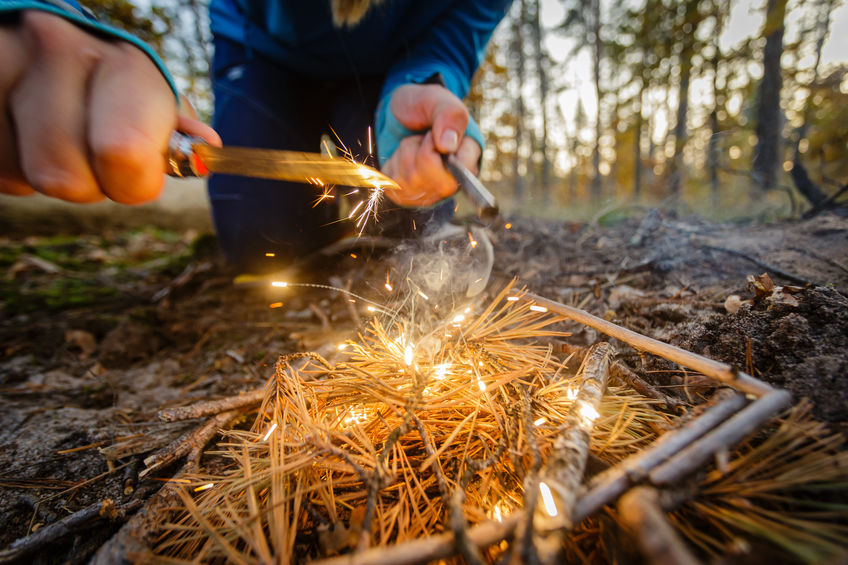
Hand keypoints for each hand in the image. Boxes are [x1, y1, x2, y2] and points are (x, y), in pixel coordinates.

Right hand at [0, 11, 218, 203]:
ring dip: (44, 174)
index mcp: (121, 61)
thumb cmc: (111, 82)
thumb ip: (177, 129)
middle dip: (87, 185)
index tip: (135, 176)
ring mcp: (4, 65)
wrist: (40, 38)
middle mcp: (58, 51)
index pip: (123, 153)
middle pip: (66, 179)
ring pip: (27, 176)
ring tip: (54, 137)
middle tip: (91, 156)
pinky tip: (24, 133)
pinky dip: (11, 165)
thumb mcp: (151, 97)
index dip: (132, 184)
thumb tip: (206, 144)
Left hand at [381, 84, 480, 207]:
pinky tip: (402, 155)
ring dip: (406, 152)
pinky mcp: (406, 196)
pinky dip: (393, 162)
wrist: (397, 114)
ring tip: (414, 143)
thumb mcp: (438, 100)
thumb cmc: (423, 107)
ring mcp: (428, 192)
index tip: (432, 133)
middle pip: (438, 181)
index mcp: (469, 158)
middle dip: (423, 150)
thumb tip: (447, 145)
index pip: (464, 171)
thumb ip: (449, 116)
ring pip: (412, 178)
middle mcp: (453, 181)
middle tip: (425, 136)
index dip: (442, 151)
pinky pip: (394, 183)